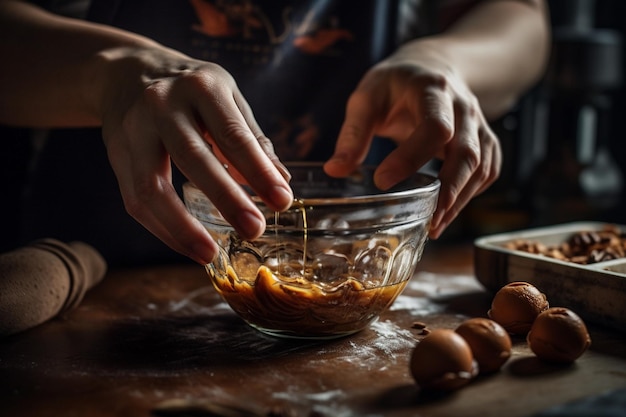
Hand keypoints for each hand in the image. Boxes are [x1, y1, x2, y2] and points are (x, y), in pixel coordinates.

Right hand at [94, 46, 292, 263]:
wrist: (125, 73)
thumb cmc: (190, 89)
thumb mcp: (226, 98)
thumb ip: (252, 139)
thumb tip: (282, 182)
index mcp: (201, 86)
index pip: (233, 134)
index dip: (258, 171)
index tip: (282, 201)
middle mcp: (162, 104)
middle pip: (193, 157)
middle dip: (226, 198)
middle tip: (254, 230)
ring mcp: (133, 130)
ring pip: (152, 187)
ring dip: (182, 228)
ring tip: (211, 254)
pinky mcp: (117, 155)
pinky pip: (136, 201)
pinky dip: (163, 230)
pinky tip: (190, 247)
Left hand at [324, 43, 500, 238]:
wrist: (431, 68)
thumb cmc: (395, 85)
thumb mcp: (367, 98)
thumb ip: (353, 133)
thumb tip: (334, 170)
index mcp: (433, 90)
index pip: (434, 126)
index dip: (411, 157)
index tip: (382, 181)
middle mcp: (463, 107)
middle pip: (467, 152)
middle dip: (449, 190)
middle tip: (427, 219)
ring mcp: (479, 125)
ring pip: (481, 167)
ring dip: (460, 199)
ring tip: (435, 225)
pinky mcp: (484, 142)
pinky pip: (487, 172)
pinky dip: (471, 195)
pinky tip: (448, 211)